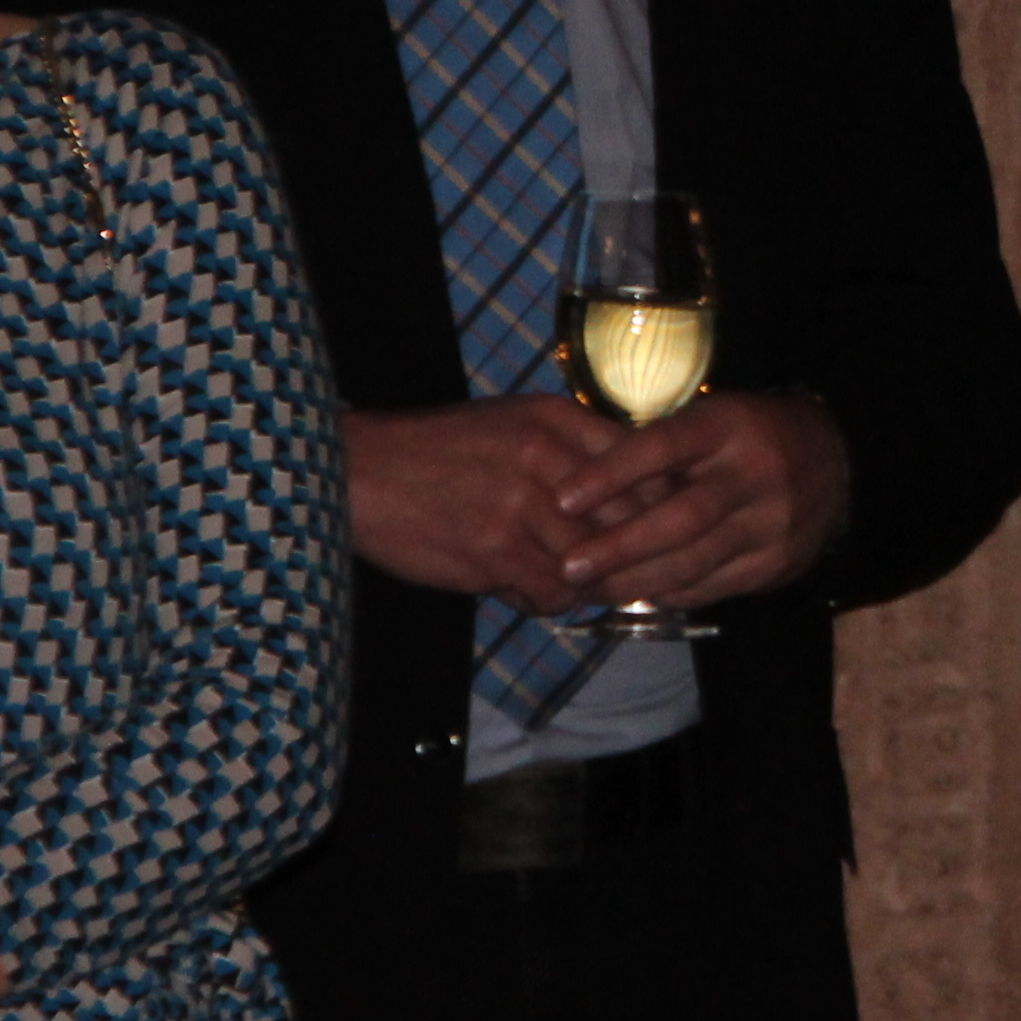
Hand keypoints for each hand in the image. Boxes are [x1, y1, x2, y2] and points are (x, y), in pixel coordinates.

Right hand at [347, 396, 635, 609]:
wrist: (357, 471)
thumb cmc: (438, 451)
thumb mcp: (512, 423)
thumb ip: (572, 447)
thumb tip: (633, 489)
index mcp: (557, 419)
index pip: (646, 464)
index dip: (664, 504)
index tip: (663, 529)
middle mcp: (548, 455)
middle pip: (632, 517)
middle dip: (635, 552)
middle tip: (629, 573)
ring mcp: (523, 503)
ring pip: (596, 560)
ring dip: (588, 582)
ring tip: (567, 583)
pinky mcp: (496, 548)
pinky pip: (554, 590)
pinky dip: (547, 600)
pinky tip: (522, 591)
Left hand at [552, 392, 851, 610]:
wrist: (840, 462)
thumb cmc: (748, 435)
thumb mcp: (709, 420)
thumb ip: (657, 449)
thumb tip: (582, 486)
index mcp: (728, 427)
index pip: (662, 449)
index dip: (609, 475)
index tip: (561, 498)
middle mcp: (754, 475)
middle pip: (680, 519)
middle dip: (619, 546)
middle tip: (570, 566)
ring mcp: (771, 524)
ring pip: (694, 562)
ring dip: (635, 580)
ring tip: (590, 589)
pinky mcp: (777, 563)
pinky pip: (713, 586)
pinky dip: (669, 592)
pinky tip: (637, 594)